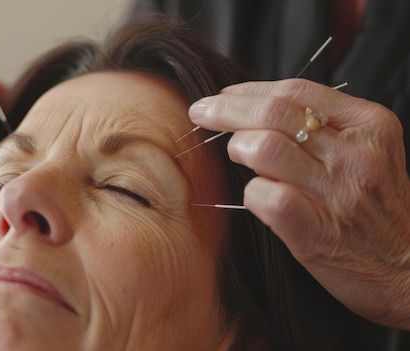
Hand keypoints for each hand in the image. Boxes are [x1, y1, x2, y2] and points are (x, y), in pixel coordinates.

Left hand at [189, 78, 409, 329]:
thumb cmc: (377, 210)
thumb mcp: (368, 153)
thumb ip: (325, 128)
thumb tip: (257, 107)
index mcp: (370, 125)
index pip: (295, 91)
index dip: (248, 90)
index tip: (222, 95)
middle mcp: (357, 154)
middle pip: (273, 113)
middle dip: (225, 109)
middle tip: (200, 113)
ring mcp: (338, 194)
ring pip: (264, 148)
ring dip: (238, 149)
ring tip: (236, 156)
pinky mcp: (317, 233)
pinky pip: (265, 197)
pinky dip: (250, 193)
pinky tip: (253, 196)